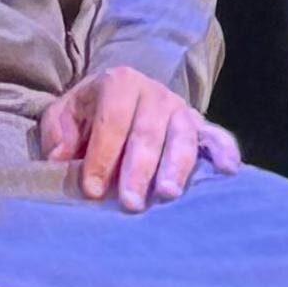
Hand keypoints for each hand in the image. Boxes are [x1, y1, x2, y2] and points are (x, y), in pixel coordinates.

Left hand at [42, 65, 244, 209]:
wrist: (121, 94)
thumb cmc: (89, 111)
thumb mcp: (64, 112)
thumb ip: (58, 131)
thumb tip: (61, 156)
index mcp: (119, 83)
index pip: (112, 121)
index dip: (103, 156)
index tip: (93, 190)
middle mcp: (153, 93)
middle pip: (148, 132)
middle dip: (138, 170)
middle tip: (131, 203)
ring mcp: (179, 108)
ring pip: (181, 137)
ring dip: (175, 167)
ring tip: (167, 194)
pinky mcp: (198, 124)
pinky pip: (215, 135)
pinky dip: (224, 150)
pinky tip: (229, 169)